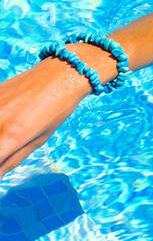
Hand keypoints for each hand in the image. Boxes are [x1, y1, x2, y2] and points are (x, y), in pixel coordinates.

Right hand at [0, 60, 92, 179]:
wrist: (59, 74)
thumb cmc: (55, 110)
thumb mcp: (38, 139)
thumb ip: (12, 160)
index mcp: (12, 136)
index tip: (3, 165)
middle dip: (0, 152)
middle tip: (9, 149)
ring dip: (1, 139)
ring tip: (10, 136)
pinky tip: (8, 121)